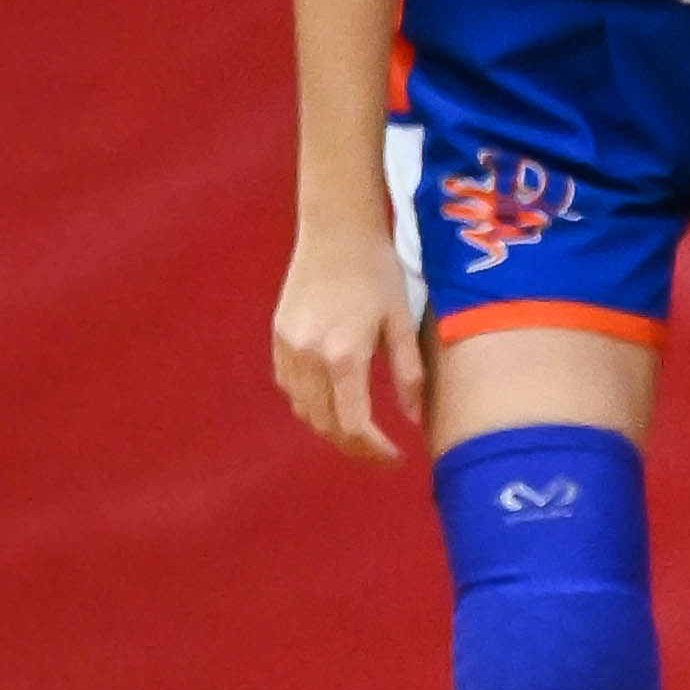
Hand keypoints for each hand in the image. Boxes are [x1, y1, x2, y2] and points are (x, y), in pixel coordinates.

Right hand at [272, 219, 423, 459]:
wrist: (336, 232)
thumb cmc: (378, 273)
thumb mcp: (402, 322)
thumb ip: (408, 373)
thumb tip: (413, 419)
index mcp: (344, 355)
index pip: (353, 423)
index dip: (373, 449)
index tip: (394, 457)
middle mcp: (309, 357)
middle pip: (324, 424)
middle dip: (351, 446)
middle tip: (378, 452)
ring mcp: (287, 347)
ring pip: (302, 409)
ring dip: (329, 428)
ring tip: (359, 432)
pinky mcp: (277, 337)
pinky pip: (289, 387)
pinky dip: (309, 404)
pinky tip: (332, 402)